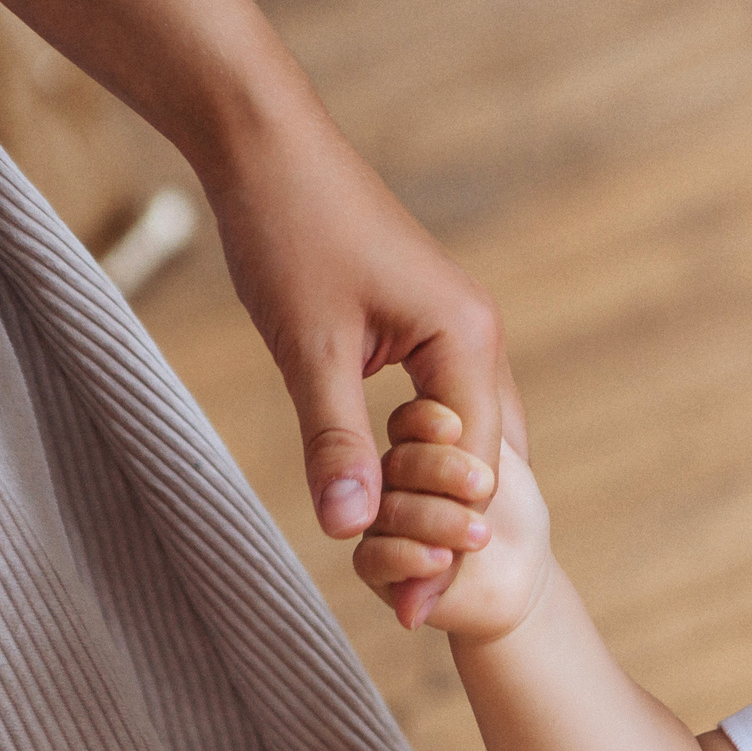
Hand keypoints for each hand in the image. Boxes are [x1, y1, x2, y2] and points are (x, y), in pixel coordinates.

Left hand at [204, 116, 523, 619]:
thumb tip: (352, 530)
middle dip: (448, 528)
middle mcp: (479, 333)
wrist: (267, 143)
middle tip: (408, 606)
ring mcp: (456, 325)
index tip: (408, 608)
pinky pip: (440, 404)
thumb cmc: (290, 231)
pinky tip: (398, 490)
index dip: (442, 539)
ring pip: (465, 433)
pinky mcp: (424, 319)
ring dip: (437, 494)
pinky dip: (422, 453)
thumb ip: (335, 442)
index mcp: (468, 338)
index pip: (477, 465)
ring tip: (406, 566)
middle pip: (484, 456)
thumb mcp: (308, 348)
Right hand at [354, 399, 550, 637]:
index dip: (425, 422)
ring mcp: (379, 520)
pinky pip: (370, 557)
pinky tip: (441, 559)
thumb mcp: (503, 460)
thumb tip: (452, 411)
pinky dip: (407, 557)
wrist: (521, 572)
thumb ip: (475, 428)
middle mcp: (391, 479)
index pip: (406, 423)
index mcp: (418, 443)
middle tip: (482, 486)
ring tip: (479, 534)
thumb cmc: (515, 511)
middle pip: (395, 464)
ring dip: (436, 519)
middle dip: (441, 472)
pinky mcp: (376, 565)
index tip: (453, 428)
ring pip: (386, 510)